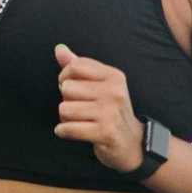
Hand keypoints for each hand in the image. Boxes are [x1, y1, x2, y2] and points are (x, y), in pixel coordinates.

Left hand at [53, 43, 144, 172]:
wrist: (132, 143)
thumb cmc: (111, 111)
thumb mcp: (100, 85)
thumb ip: (78, 66)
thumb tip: (59, 49)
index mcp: (113, 76)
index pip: (76, 65)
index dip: (64, 76)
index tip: (71, 88)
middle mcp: (114, 92)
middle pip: (67, 87)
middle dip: (66, 100)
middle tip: (79, 108)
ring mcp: (110, 112)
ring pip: (65, 108)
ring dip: (65, 118)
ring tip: (79, 121)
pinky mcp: (105, 132)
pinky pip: (68, 128)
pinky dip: (64, 131)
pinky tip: (73, 131)